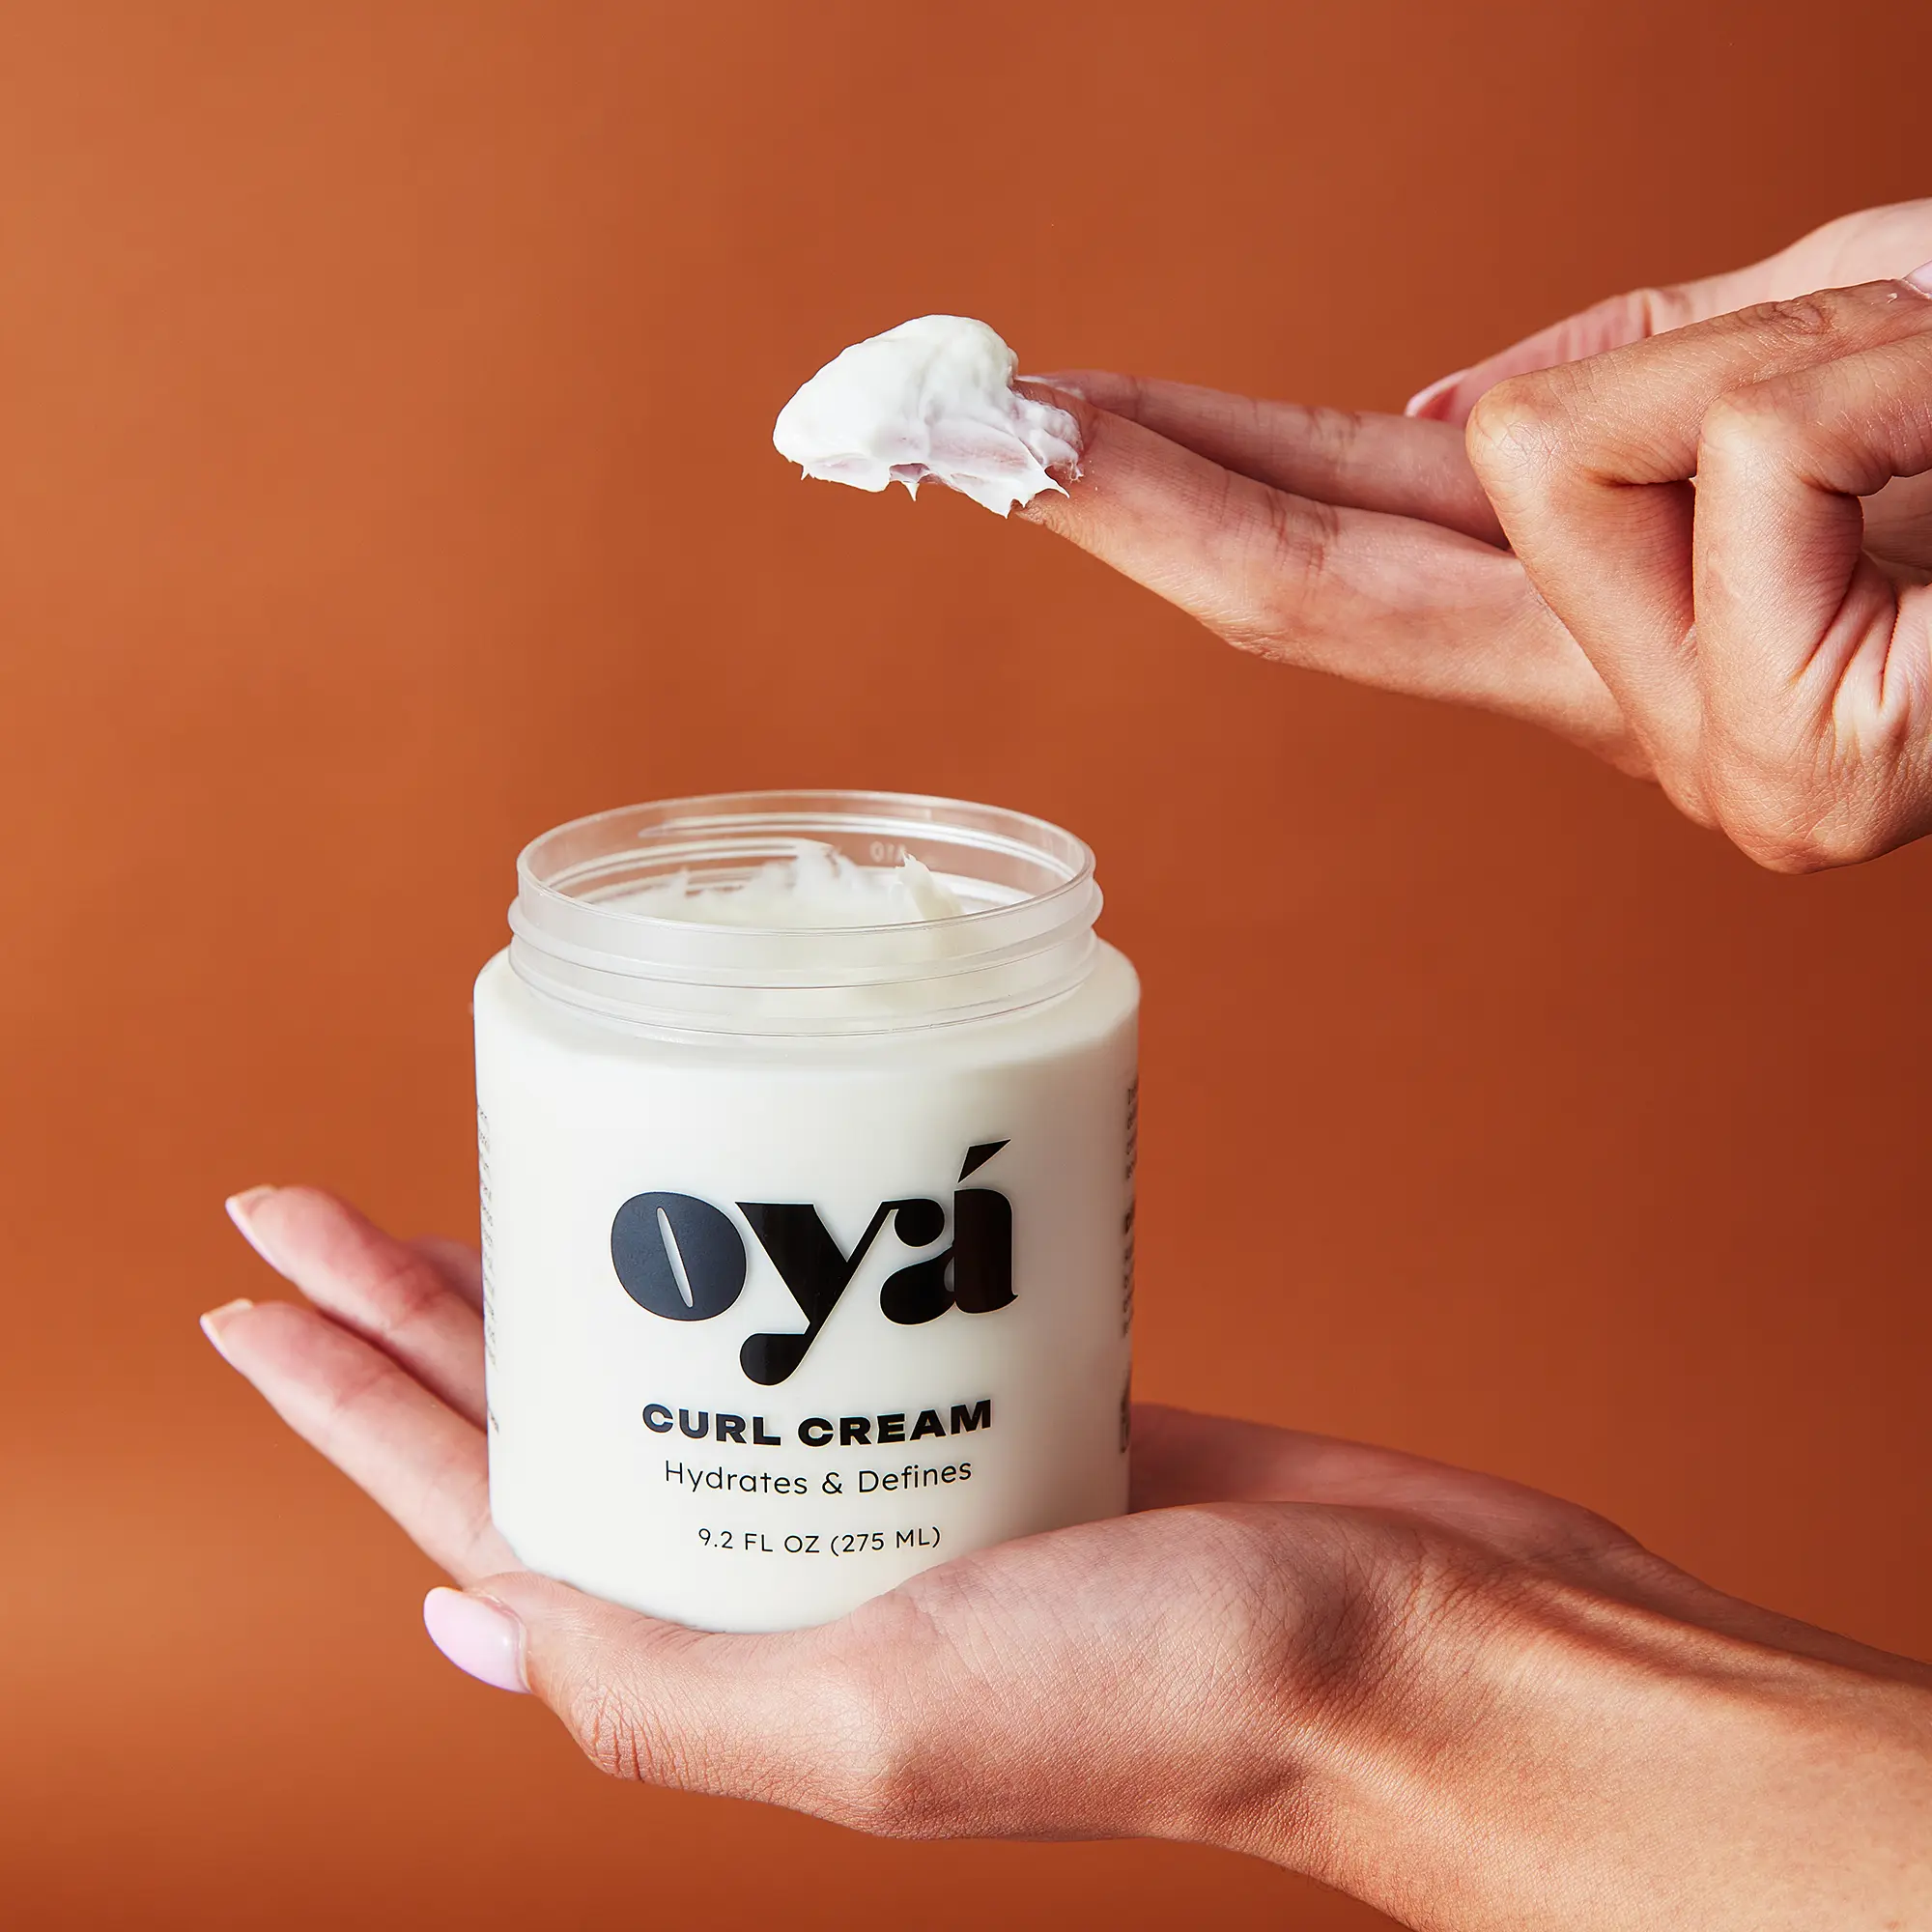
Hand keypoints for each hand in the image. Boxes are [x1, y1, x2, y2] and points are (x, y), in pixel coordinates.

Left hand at [207, 1186, 1931, 1928]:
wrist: (1404, 1642)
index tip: (253, 1288)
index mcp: (742, 1653)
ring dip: (577, 1273)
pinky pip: (832, 1322)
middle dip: (422, 1310)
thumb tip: (476, 1614)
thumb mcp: (884, 1721)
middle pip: (558, 1414)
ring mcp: (892, 1484)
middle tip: (317, 1197)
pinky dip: (761, 1257)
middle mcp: (794, 1572)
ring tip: (495, 1177)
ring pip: (684, 1360)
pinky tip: (727, 1193)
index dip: (352, 1404)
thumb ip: (669, 1691)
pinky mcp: (998, 1404)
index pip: (484, 1509)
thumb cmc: (1172, 1694)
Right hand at [1018, 201, 1931, 868]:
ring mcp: (1699, 762)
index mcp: (1618, 618)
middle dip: (1127, 484)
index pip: (1336, 546)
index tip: (1015, 429)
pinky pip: (1743, 450)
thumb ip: (1646, 362)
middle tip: (963, 416)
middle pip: (1305, 591)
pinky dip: (1879, 359)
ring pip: (1546, 444)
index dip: (1163, 480)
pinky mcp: (1794, 765)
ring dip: (1767, 337)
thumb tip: (1433, 413)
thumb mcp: (1842, 328)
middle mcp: (1625, 713)